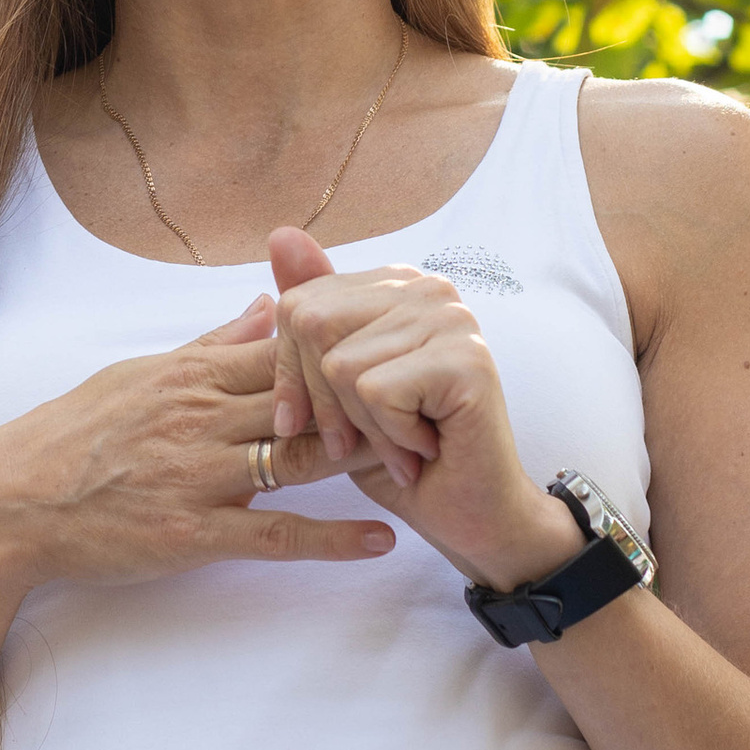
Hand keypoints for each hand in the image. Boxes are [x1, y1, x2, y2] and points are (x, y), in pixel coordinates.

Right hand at [0, 292, 396, 589]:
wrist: (10, 501)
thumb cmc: (73, 435)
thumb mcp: (141, 373)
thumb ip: (212, 344)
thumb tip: (269, 305)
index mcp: (194, 373)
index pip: (289, 345)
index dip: (350, 344)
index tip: (405, 338)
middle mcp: (203, 416)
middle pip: (308, 397)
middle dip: (375, 398)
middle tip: (436, 399)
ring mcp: (199, 474)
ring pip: (301, 459)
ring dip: (367, 461)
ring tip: (427, 463)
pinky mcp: (192, 530)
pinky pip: (275, 533)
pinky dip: (332, 537)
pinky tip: (380, 540)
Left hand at [264, 231, 582, 592]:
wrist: (470, 516)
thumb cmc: (399, 456)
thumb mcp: (335, 390)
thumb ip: (309, 318)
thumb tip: (280, 233)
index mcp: (396, 284)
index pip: (298, 306)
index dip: (290, 375)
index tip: (309, 422)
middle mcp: (428, 288)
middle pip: (314, 327)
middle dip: (324, 403)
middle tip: (363, 440)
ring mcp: (453, 318)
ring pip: (342, 367)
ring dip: (363, 428)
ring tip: (403, 444)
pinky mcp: (468, 358)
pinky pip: (377, 392)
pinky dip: (390, 438)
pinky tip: (426, 446)